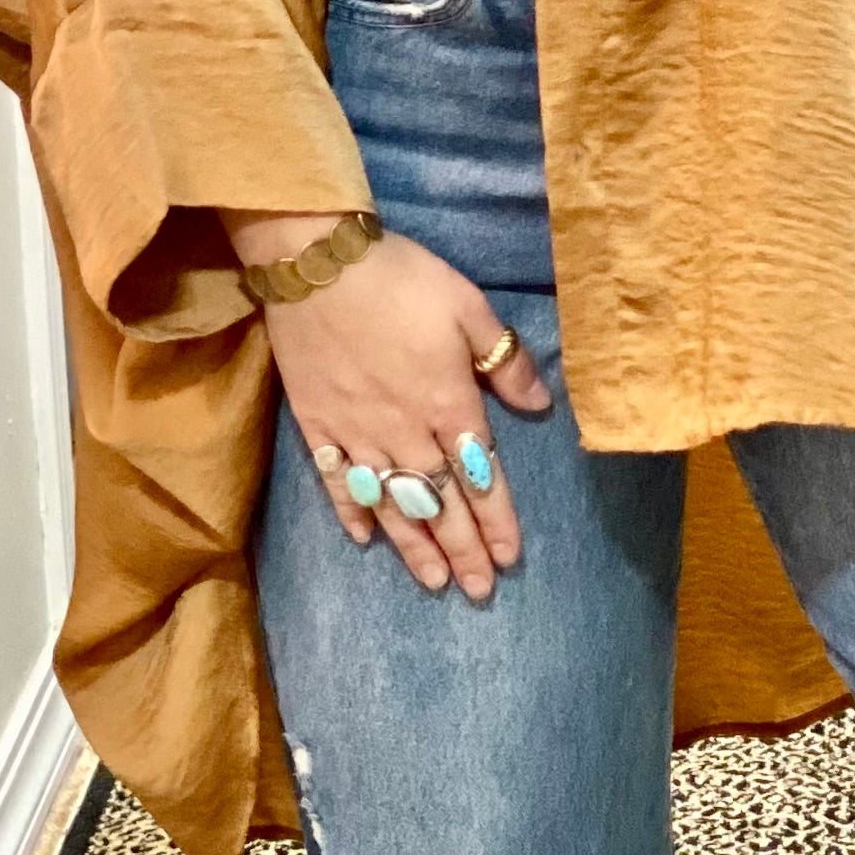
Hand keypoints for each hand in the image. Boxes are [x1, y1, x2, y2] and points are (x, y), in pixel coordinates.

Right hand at [255, 229, 553, 602]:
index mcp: (448, 403)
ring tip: (434, 582)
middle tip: (479, 591)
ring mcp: (356, 430)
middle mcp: (404, 429)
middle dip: (463, 549)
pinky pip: (335, 478)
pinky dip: (352, 510)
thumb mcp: (468, 307)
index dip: (497, 521)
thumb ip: (503, 361)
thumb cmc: (400, 278)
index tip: (510, 559)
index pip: (481, 476)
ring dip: (415, 546)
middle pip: (439, 501)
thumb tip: (539, 407)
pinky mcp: (315, 422)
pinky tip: (365, 539)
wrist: (316, 263)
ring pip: (392, 501)